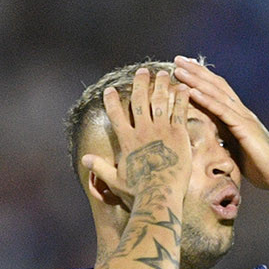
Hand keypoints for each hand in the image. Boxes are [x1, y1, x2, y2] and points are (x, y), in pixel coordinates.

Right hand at [84, 67, 190, 209]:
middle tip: (142, 72)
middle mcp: (143, 130)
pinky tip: (183, 88)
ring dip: (161, 85)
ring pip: (160, 101)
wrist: (159, 196)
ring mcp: (161, 131)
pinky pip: (180, 111)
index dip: (112, 100)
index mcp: (127, 140)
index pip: (116, 114)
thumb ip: (100, 167)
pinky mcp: (179, 135)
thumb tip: (85, 160)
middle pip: (140, 100)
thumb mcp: (114, 180)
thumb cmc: (137, 192)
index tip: (110, 90)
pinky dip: (181, 98)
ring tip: (163, 74)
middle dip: (140, 84)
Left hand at [172, 56, 268, 193]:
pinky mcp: (245, 128)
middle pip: (216, 85)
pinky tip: (192, 91)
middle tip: (177, 59)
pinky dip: (206, 100)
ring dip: (196, 80)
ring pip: (216, 93)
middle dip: (196, 71)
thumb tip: (209, 138)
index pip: (218, 91)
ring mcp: (244, 118)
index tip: (185, 68)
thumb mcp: (236, 150)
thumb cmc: (261, 167)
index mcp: (239, 116)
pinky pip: (222, 111)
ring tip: (179, 69)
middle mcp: (242, 112)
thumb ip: (224, 139)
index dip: (201, 78)